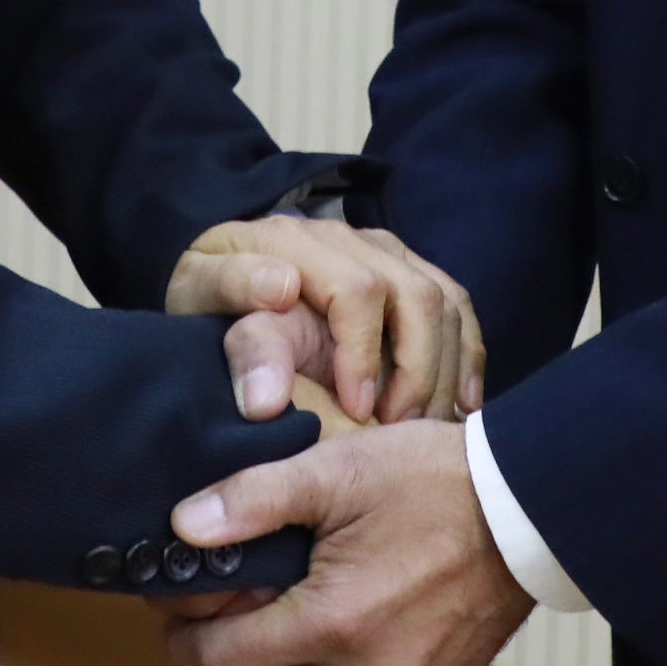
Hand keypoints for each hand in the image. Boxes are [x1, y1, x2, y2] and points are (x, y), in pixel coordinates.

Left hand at [165, 421, 533, 665]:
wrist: (535, 506)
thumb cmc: (438, 480)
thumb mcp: (336, 470)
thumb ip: (253, 499)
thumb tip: (186, 525)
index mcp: (333, 623)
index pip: (223, 663)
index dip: (187, 639)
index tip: (176, 611)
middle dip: (229, 662)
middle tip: (222, 613)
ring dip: (290, 663)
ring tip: (288, 603)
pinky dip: (346, 661)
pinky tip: (354, 607)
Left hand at [168, 215, 483, 425]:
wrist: (217, 275)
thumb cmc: (206, 296)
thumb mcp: (201, 299)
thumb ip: (235, 306)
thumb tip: (281, 295)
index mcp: (298, 241)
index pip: (359, 291)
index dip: (367, 355)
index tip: (357, 411)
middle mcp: (350, 238)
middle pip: (415, 295)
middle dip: (417, 369)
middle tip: (396, 428)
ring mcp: (383, 250)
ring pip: (443, 300)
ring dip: (444, 369)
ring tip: (425, 426)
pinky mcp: (405, 267)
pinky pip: (455, 302)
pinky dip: (466, 353)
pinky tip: (462, 401)